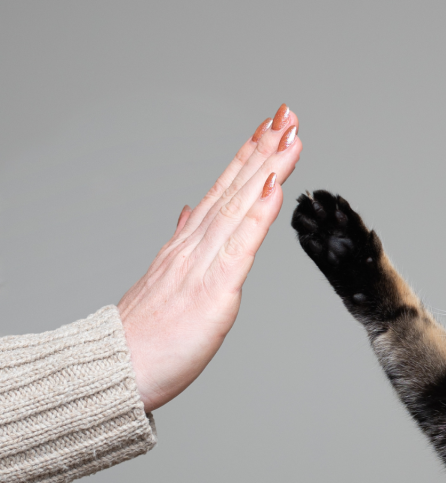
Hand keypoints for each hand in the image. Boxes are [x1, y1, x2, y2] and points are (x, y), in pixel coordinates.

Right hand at [117, 104, 302, 411]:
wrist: (120, 368)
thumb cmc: (149, 335)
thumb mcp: (169, 278)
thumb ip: (184, 242)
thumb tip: (192, 211)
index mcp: (191, 243)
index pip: (225, 189)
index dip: (250, 156)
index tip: (271, 127)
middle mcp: (196, 244)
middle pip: (236, 187)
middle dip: (264, 149)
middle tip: (288, 114)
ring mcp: (204, 263)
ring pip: (241, 206)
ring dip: (267, 169)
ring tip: (289, 136)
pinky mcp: (214, 289)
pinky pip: (240, 246)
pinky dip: (258, 214)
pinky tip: (274, 187)